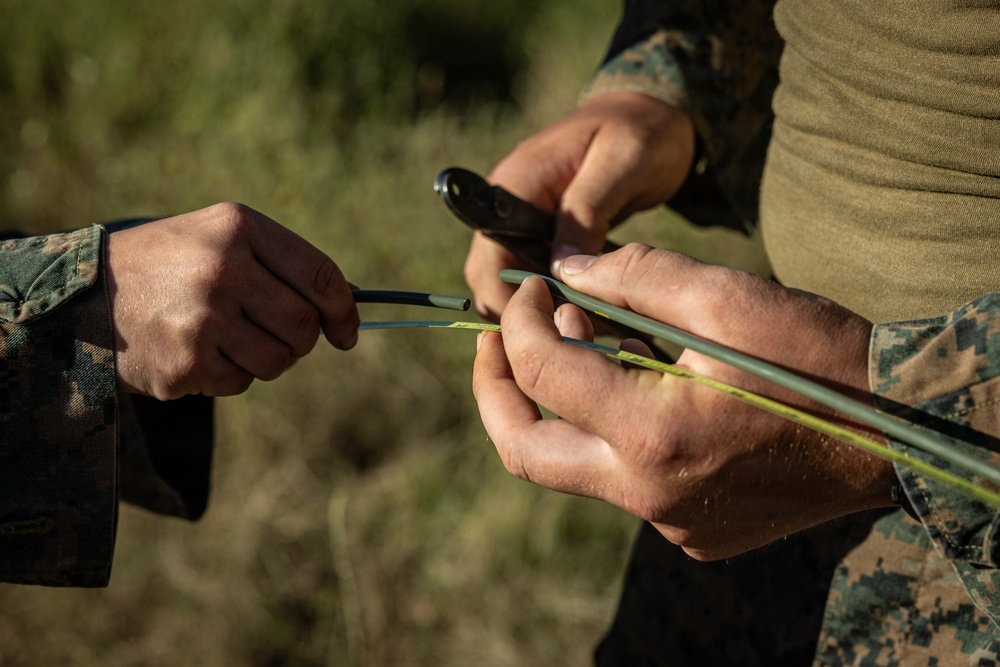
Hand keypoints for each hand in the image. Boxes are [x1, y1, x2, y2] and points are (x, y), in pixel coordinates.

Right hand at [105, 202, 358, 399]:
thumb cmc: (169, 266)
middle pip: (304, 326)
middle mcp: (223, 268)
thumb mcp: (218, 238)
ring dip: (263, 360)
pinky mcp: (186, 362)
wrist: (86, 294)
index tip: (347, 332)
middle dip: (299, 340)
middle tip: (272, 336)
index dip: (344, 311)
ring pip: (279, 361)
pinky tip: (195, 353)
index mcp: (239, 228)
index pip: (321, 275)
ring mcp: (204, 317)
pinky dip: (227, 376)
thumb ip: (280, 264)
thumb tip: (345, 306)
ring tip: (225, 340)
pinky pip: (241, 383)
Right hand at [463, 91, 694, 319]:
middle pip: (491, 276)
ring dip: (540, 307)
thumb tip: (559, 269)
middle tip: (572, 335)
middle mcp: (510, 204)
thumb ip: (586, 210)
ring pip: (511, 280)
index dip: (509, 298)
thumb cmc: (642, 131)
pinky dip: (556, 295)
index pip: (488, 256)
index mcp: (517, 183)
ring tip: (586, 326)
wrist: (655, 111)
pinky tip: (590, 310)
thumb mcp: (621, 164)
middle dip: (523, 311)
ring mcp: (526, 218)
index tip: (550, 326)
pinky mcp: (546, 231)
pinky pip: (537, 273)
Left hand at [472, 244, 896, 559]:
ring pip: (577, 468)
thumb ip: (632, 276)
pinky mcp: (694, 534)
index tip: (531, 288)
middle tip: (494, 340)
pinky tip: (644, 385)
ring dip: (564, 405)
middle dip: (496, 390)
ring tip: (589, 341)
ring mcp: (671, 523)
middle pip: (526, 452)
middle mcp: (648, 493)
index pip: (541, 371)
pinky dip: (614, 432)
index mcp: (651, 432)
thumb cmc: (821, 358)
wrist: (899, 435)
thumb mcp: (727, 296)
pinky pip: (627, 484)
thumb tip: (566, 271)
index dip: (519, 319)